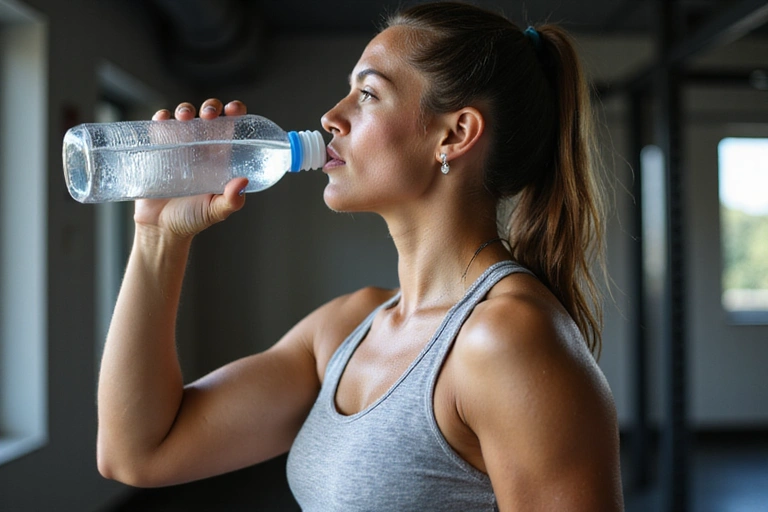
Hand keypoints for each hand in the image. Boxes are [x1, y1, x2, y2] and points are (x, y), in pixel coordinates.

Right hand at [133, 99, 248, 238]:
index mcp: (219, 158)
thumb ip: (231, 201)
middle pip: (208, 116)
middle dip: (211, 107)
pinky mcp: (157, 150)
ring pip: (183, 117)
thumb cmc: (192, 220)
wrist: (160, 229)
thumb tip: (243, 182)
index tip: (234, 110)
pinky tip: (162, 120)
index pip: (231, 128)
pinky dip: (160, 119)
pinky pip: (158, 128)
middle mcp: (201, 148)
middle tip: (209, 115)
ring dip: (185, 109)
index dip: (234, 113)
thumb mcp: (215, 211)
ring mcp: (178, 147)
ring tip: (184, 117)